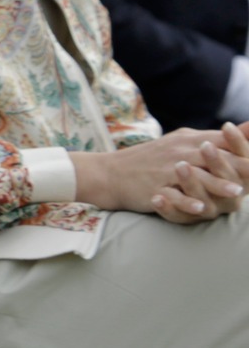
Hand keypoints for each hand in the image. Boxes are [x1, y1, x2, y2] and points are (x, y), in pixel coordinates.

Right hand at [72, 126, 248, 219]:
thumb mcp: (183, 141)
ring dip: (216, 185)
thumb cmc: (154, 158)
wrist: (112, 172)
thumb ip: (217, 139)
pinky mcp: (154, 188)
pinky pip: (172, 196)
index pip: (222, 142)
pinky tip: (199, 208)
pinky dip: (186, 202)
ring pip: (195, 177)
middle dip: (237, 167)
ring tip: (236, 193)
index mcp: (189, 141)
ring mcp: (166, 171)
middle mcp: (179, 153)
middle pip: (213, 159)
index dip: (243, 148)